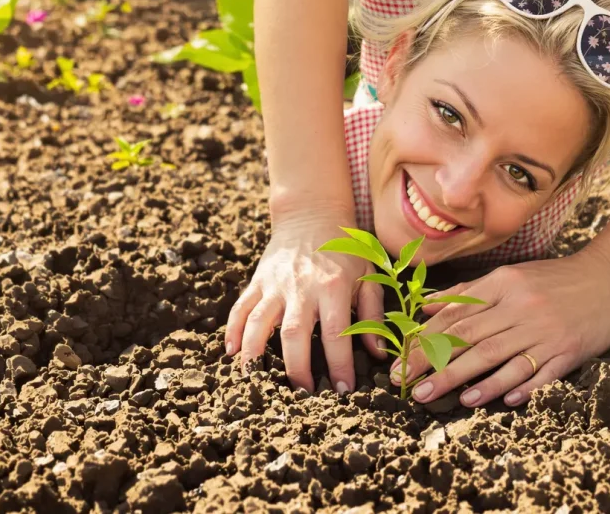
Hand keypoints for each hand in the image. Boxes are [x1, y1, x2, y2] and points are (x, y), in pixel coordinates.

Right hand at [225, 213, 387, 393]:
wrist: (313, 214)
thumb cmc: (346, 251)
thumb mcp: (369, 277)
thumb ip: (373, 315)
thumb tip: (378, 353)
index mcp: (333, 287)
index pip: (336, 333)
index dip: (340, 364)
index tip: (344, 389)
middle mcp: (301, 287)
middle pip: (293, 333)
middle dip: (296, 368)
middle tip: (303, 395)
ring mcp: (275, 284)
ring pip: (258, 321)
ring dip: (254, 352)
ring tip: (255, 381)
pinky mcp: (258, 281)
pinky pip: (240, 307)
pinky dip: (232, 330)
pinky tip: (231, 353)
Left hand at [391, 246, 609, 406]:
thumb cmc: (555, 279)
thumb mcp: (510, 276)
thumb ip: (468, 293)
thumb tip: (426, 306)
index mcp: (503, 285)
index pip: (456, 316)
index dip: (424, 340)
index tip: (401, 361)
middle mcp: (521, 307)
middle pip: (470, 339)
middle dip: (434, 364)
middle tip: (408, 385)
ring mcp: (545, 331)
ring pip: (499, 357)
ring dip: (467, 379)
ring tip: (441, 395)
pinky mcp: (569, 351)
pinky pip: (539, 373)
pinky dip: (517, 386)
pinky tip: (497, 399)